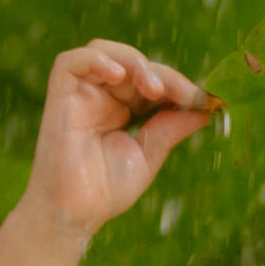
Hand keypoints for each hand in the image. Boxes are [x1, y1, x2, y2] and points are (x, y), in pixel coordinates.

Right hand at [30, 40, 213, 236]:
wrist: (74, 213)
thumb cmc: (105, 190)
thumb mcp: (148, 155)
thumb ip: (170, 129)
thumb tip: (205, 110)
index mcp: (121, 108)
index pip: (150, 81)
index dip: (176, 85)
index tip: (202, 99)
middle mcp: (101, 96)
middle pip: (132, 63)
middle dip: (162, 74)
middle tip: (184, 94)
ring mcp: (80, 93)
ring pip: (105, 51)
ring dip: (134, 62)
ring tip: (153, 88)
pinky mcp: (59, 94)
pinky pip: (71, 61)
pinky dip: (96, 59)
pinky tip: (119, 74)